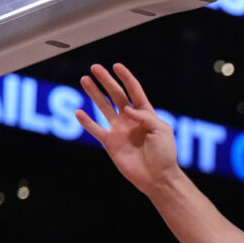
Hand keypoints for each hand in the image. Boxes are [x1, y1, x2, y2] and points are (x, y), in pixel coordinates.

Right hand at [76, 63, 180, 194]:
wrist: (157, 177)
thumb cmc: (164, 154)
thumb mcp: (161, 131)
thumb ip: (145, 117)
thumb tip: (126, 109)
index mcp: (146, 114)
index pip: (134, 91)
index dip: (126, 78)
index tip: (117, 66)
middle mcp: (130, 119)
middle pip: (116, 95)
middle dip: (106, 81)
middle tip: (94, 67)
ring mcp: (119, 130)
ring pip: (103, 107)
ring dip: (94, 94)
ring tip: (84, 80)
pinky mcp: (110, 143)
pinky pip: (95, 129)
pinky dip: (87, 122)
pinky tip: (79, 112)